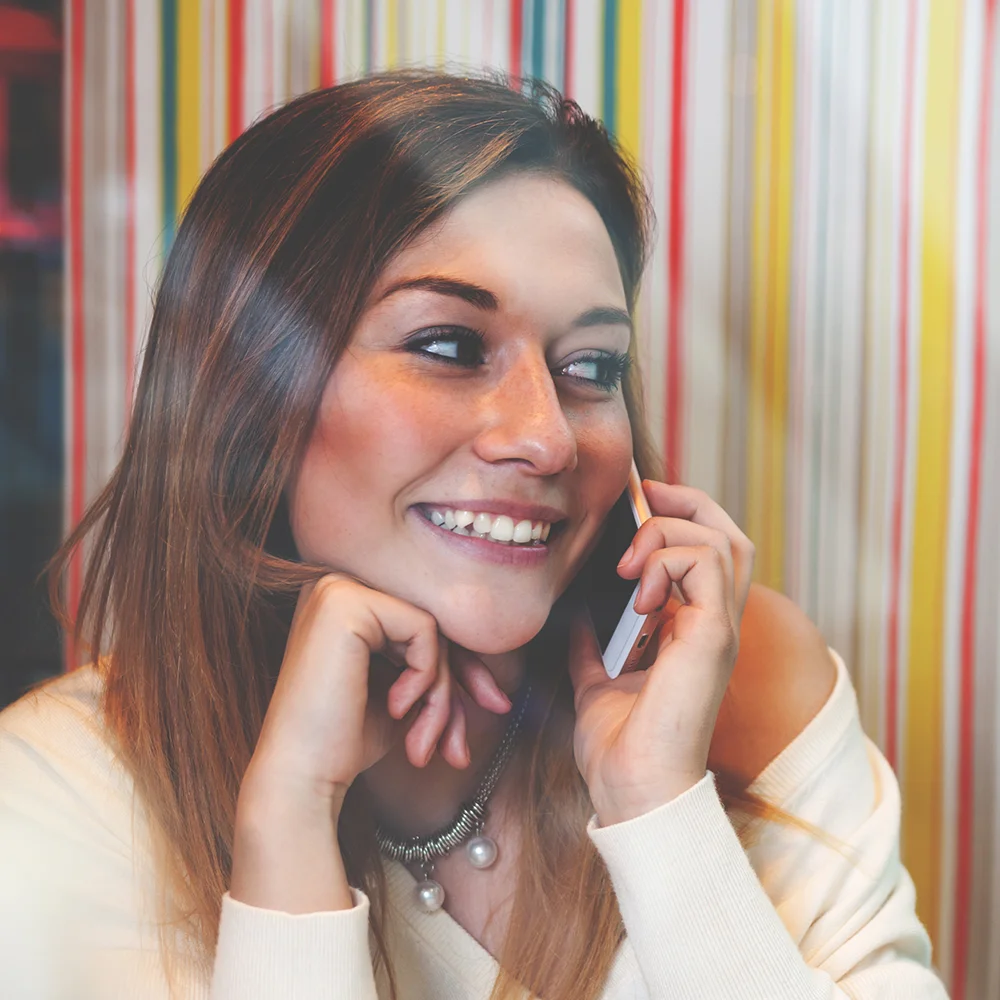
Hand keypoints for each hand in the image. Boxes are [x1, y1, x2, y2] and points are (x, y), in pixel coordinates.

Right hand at [242, 574, 511, 809]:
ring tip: (423, 742)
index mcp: (344, 602)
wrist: (300, 777)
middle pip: (430, 625)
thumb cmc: (345, 742)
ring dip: (440, 694)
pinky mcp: (345, 603)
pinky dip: (426, 677)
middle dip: (453, 689)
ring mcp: (337, 589)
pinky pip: (424, 629)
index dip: (459, 670)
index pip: (421, 624)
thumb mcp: (404, 696)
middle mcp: (336, 584)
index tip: (486, 713)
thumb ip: (438, 671)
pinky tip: (397, 708)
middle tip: (455, 750)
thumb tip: (502, 692)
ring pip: (431, 629)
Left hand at [566, 480, 754, 825]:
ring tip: (628, 565)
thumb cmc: (619, 745)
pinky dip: (668, 561)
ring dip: (668, 534)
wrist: (631, 789)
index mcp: (692, 630)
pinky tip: (636, 593)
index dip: (678, 517)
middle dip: (688, 503)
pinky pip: (706, 565)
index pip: (706, 552)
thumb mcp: (597, 678)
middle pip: (730, 535)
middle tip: (643, 498)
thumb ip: (593, 643)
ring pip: (722, 540)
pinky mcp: (714, 636)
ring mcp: (719, 628)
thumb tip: (577, 612)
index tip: (635, 504)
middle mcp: (714, 624)